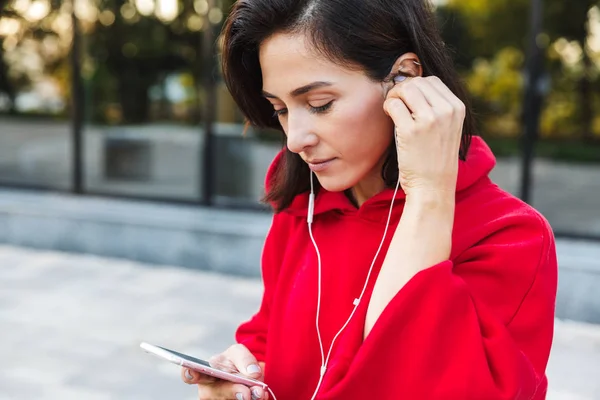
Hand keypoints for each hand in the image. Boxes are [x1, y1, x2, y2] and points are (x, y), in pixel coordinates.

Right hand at [181, 344, 267, 399]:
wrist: (245, 374)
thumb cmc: (234, 362)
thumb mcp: (238, 353)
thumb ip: (244, 359)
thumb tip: (253, 373)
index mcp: (204, 371)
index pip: (190, 373)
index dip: (189, 373)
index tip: (193, 373)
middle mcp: (207, 389)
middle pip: (215, 392)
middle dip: (232, 391)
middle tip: (247, 392)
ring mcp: (217, 399)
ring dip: (246, 397)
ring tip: (258, 393)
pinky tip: (259, 397)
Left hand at [383, 76, 464, 200]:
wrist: (433, 186)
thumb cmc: (435, 158)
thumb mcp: (447, 128)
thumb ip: (437, 107)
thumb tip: (412, 85)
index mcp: (457, 108)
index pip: (432, 81)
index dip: (415, 86)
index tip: (408, 100)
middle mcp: (446, 110)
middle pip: (417, 82)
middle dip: (402, 90)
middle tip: (396, 104)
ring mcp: (429, 119)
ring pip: (405, 89)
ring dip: (394, 96)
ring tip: (393, 110)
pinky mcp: (411, 130)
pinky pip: (394, 104)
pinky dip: (388, 107)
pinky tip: (389, 117)